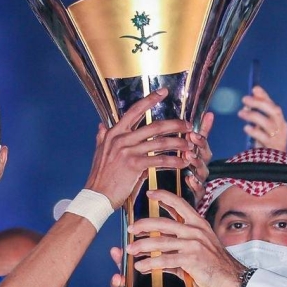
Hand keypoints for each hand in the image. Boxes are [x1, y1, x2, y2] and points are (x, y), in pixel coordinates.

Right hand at [86, 89, 191, 208]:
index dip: (150, 100)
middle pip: (154, 126)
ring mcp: (128, 151)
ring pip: (160, 142)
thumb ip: (102, 137)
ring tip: (190, 145)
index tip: (163, 92)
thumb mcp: (100, 152)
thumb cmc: (100, 175)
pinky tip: (183, 163)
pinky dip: (173, 161)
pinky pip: (159, 160)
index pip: (134, 110)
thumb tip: (101, 125)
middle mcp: (121, 138)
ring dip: (178, 143)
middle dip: (174, 124)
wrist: (97, 195)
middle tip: (187, 124)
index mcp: (114, 133)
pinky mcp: (134, 164)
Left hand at [126, 189, 243, 286]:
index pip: (180, 203)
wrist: (232, 278)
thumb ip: (181, 242)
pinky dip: (150, 263)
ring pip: (160, 241)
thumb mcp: (202, 245)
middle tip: (131, 228)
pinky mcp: (191, 259)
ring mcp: (193, 244)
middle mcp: (195, 230)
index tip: (150, 193)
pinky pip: (165, 260)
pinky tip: (141, 266)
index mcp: (198, 223)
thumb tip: (159, 246)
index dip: (163, 196)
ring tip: (130, 250)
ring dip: (142, 246)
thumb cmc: (217, 263)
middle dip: (143, 225)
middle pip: (163, 223)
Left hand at [184, 111, 213, 204]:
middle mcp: (202, 167)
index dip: (200, 138)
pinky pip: (200, 190)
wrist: (187, 196)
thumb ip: (202, 133)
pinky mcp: (199, 194)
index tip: (192, 132)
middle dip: (199, 148)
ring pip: (202, 171)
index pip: (204, 144)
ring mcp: (201, 180)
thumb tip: (210, 113)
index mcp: (201, 156)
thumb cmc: (192, 171)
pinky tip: (189, 179)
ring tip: (188, 156)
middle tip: (191, 139)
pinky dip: (195, 184)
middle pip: (205, 156)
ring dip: (196, 163)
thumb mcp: (195, 150)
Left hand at [239, 85, 286, 151]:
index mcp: (280, 120)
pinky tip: (246, 128)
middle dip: (259, 103)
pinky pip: (263, 137)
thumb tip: (248, 100)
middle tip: (245, 99)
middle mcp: (281, 127)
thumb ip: (258, 113)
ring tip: (241, 113)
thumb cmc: (268, 143)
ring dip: (253, 115)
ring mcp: (278, 137)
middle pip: (274, 111)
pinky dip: (254, 131)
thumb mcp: (264, 127)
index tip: (255, 88)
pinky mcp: (272, 147)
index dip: (264, 96)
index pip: (273, 105)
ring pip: (267, 123)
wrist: (275, 164)